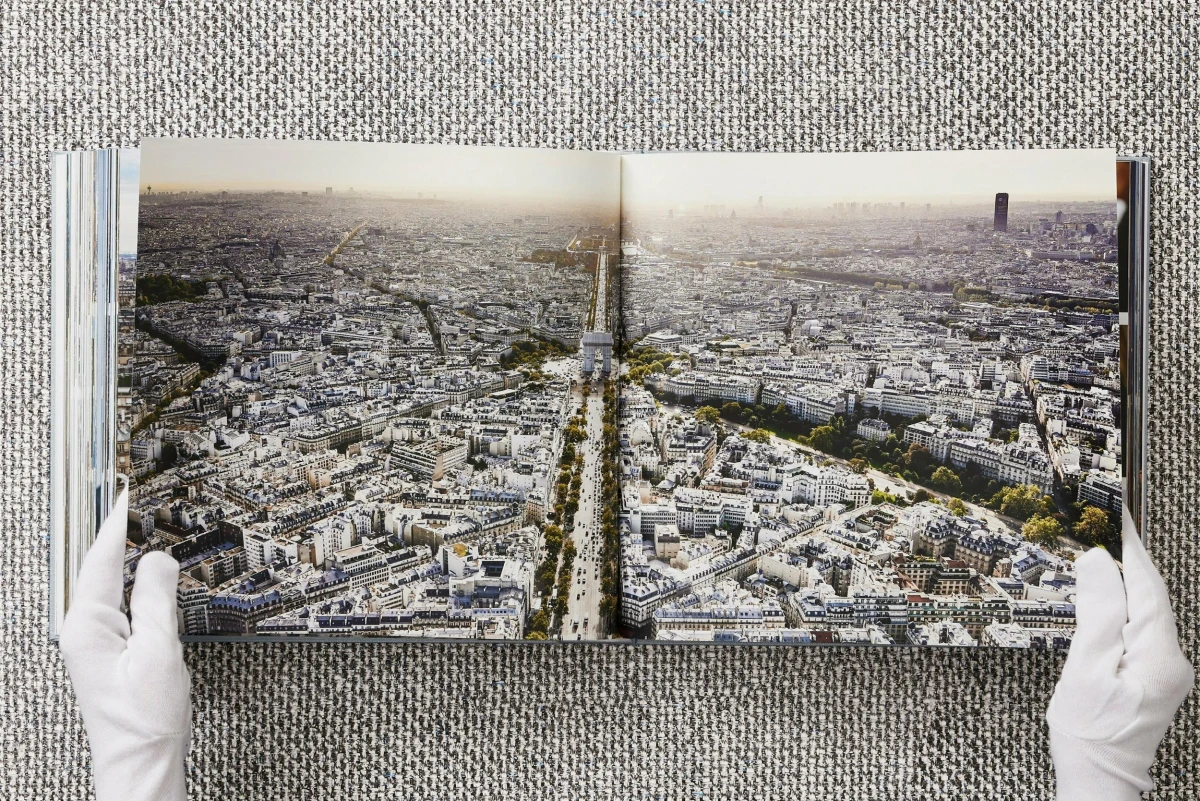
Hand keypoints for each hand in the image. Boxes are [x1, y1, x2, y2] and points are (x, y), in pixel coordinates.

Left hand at [58, 482, 191, 800]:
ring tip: (149, 528)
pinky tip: (152, 576)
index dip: (118, 523)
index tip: (131, 493)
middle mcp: (83, 630)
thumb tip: (160, 559)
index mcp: (87, 626)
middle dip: (121, 533)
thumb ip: (157, 600)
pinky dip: (137, 583)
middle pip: (101, 568)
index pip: (102, 560)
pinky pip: (121, 604)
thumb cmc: (147, 718)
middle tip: (144, 501)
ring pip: (111, 585)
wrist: (142, 761)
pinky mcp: (109, 652)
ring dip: (129, 557)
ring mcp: (94, 642)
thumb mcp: (159, 652)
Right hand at [1047, 507, 1193, 800]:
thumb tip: (1098, 562)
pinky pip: (1142, 631)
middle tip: (1104, 526)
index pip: (1147, 586)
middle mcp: (1175, 661)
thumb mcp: (1086, 669)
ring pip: (1147, 614)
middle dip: (1128, 561)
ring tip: (1100, 555)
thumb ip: (1097, 612)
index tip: (1118, 515)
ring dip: (1125, 585)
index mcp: (1160, 656)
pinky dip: (1124, 610)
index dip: (1131, 548)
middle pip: (1151, 598)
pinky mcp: (1157, 678)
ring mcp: (1169, 671)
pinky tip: (1105, 600)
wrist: (1099, 781)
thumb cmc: (1089, 732)